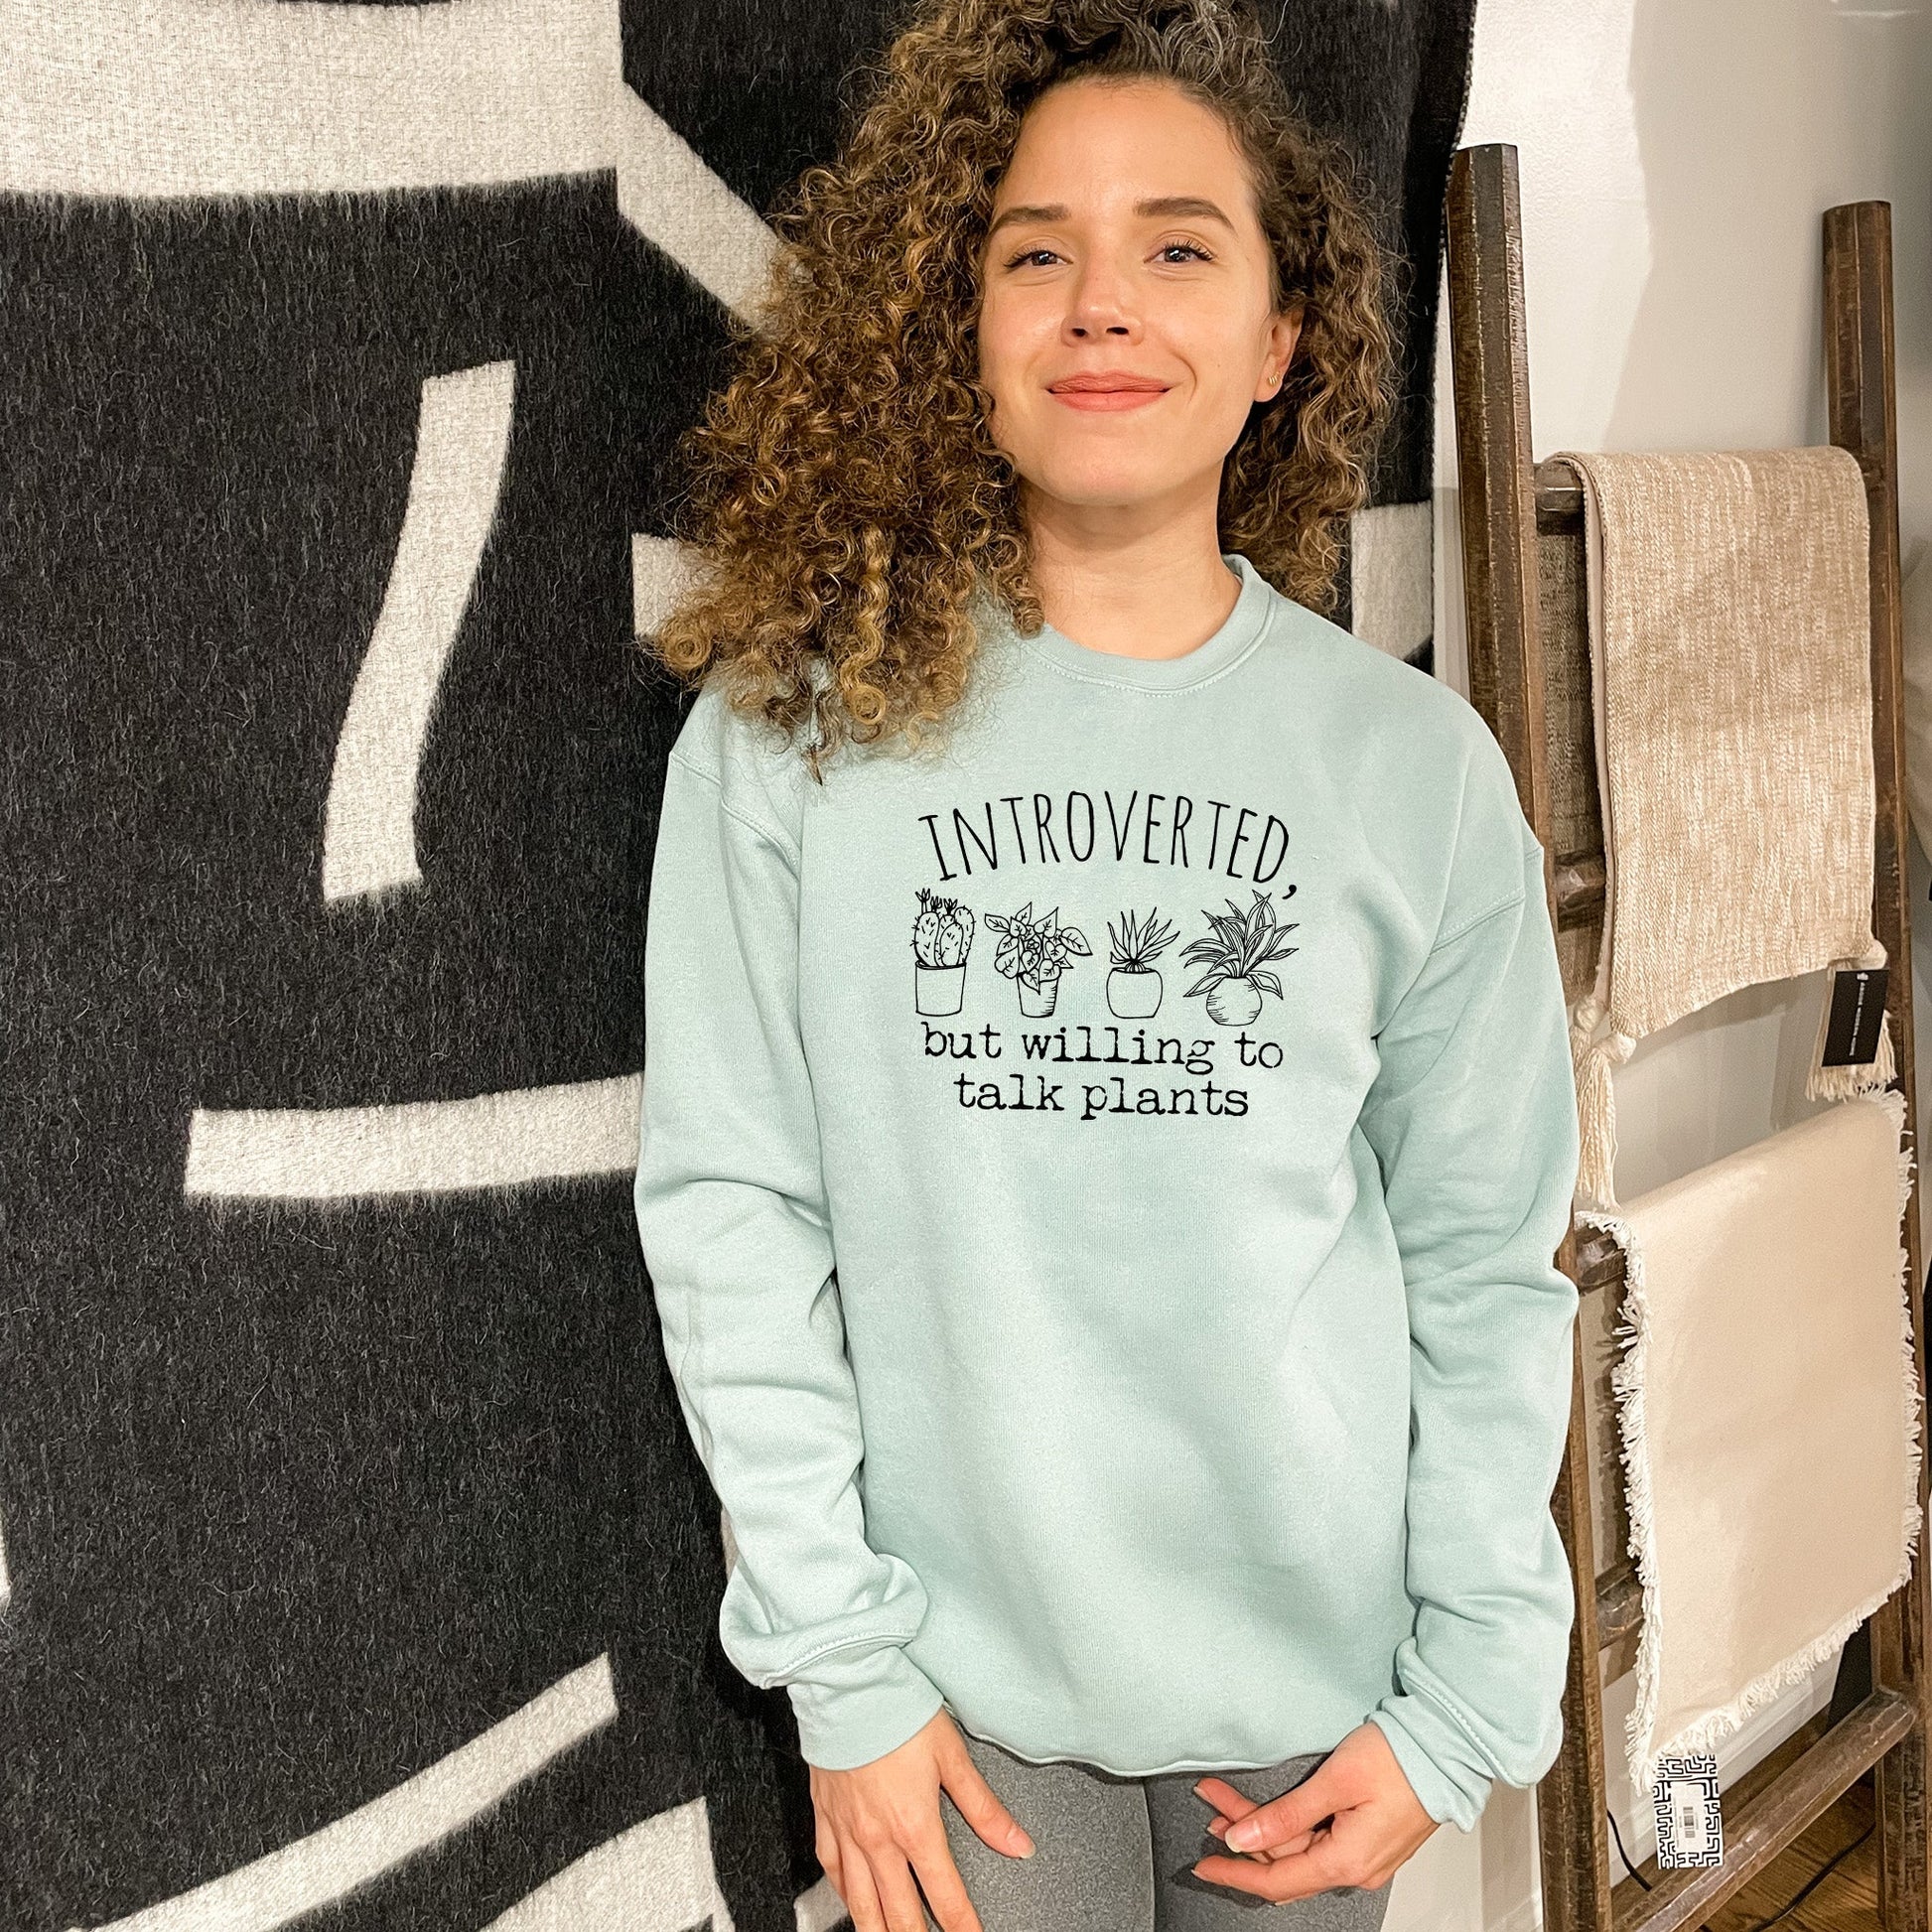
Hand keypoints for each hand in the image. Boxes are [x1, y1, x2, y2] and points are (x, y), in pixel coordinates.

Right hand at [810, 1706, 1035, 1931]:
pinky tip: (851, 1901)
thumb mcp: (952, 1756)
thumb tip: (1018, 1843)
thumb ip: (985, 1809)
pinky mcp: (824, 1816)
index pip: (946, 1895)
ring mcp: (847, 1831)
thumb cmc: (898, 1710)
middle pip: (899, 1913)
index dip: (963, 1928)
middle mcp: (878, 1839)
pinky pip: (830, 1869)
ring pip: (860, 1903)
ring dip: (877, 1931)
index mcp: (915, 1826)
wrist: (846, 1684)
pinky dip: (842, 1894)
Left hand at [1188, 1721, 1437, 1903]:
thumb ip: (1286, 1815)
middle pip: (1285, 1863)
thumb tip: (1242, 1840)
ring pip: (1301, 1852)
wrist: (1448, 1748)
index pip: (1276, 1881)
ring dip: (1265, 1830)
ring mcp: (1365, 1857)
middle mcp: (1356, 1869)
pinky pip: (1320, 1844)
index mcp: (1347, 1862)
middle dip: (1243, 1837)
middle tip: (1212, 1803)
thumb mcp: (1334, 1781)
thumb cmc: (1399, 1758)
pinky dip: (1290, 1830)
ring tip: (1229, 1804)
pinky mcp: (1370, 1839)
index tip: (1203, 1863)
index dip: (1235, 1873)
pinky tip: (1272, 1815)